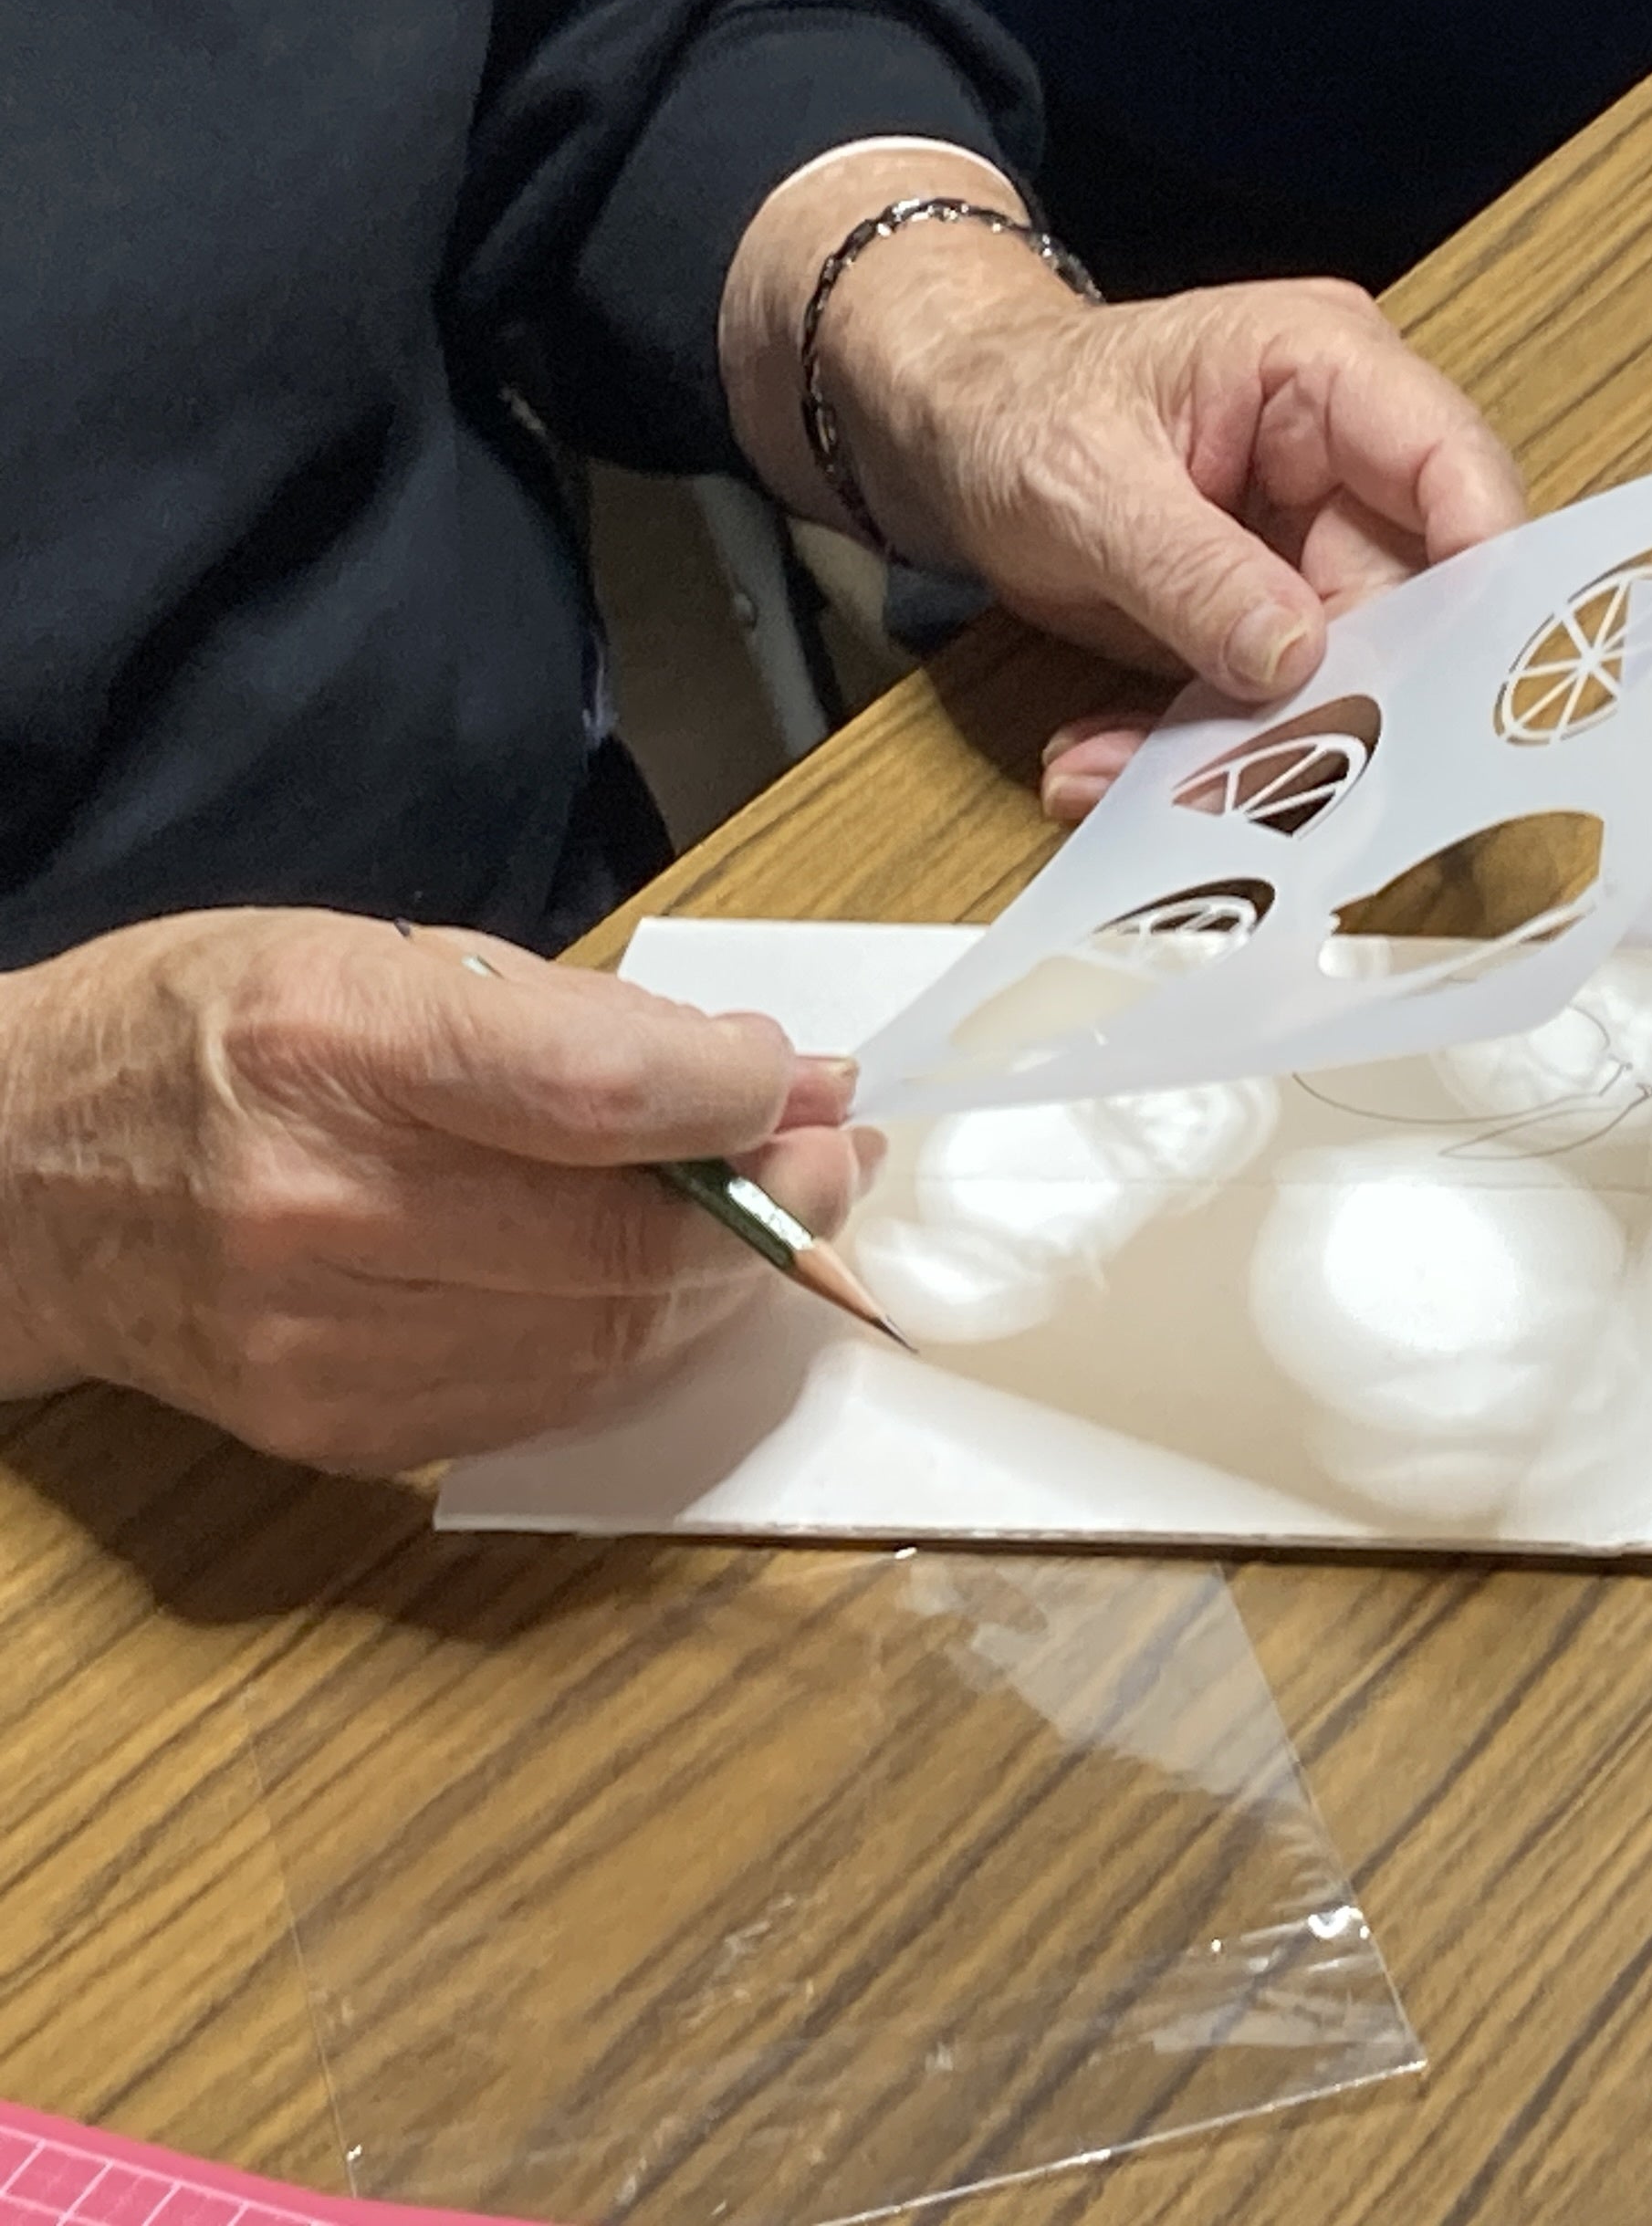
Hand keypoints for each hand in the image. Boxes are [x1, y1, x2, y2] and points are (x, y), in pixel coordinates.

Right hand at [0, 913, 866, 1471]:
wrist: (17, 1182)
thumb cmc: (205, 1037)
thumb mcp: (378, 960)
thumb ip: (590, 1023)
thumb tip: (777, 1073)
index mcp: (334, 1047)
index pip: (597, 1096)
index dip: (737, 1099)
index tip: (798, 1081)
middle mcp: (321, 1207)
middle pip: (624, 1242)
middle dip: (775, 1204)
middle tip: (832, 1159)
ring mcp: (324, 1339)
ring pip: (610, 1338)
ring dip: (727, 1280)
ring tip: (771, 1212)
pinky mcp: (340, 1430)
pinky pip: (553, 1395)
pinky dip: (640, 1335)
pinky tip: (664, 1277)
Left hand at [721, 148, 1529, 706]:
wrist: (948, 427)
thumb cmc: (1015, 405)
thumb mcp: (1084, 479)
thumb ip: (1192, 568)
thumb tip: (1297, 658)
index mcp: (1328, 373)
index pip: (1454, 466)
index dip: (1484, 570)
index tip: (1458, 682)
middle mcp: (1350, 465)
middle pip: (1410, 605)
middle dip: (1333, 705)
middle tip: (1251, 784)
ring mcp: (1318, 552)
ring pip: (1341, 681)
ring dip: (1239, 751)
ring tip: (1119, 777)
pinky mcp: (1276, 625)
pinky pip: (1268, 710)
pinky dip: (1192, 754)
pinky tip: (1099, 766)